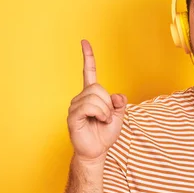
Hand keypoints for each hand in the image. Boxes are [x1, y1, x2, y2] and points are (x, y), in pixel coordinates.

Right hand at [67, 40, 126, 162]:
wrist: (97, 151)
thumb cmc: (105, 134)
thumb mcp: (119, 116)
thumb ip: (120, 104)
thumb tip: (117, 96)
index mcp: (91, 95)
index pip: (89, 72)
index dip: (88, 57)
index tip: (84, 41)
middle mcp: (81, 98)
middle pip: (98, 88)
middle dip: (108, 104)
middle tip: (107, 117)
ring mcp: (75, 106)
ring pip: (95, 97)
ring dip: (105, 111)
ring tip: (102, 121)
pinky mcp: (73, 116)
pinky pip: (88, 107)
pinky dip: (99, 114)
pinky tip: (97, 121)